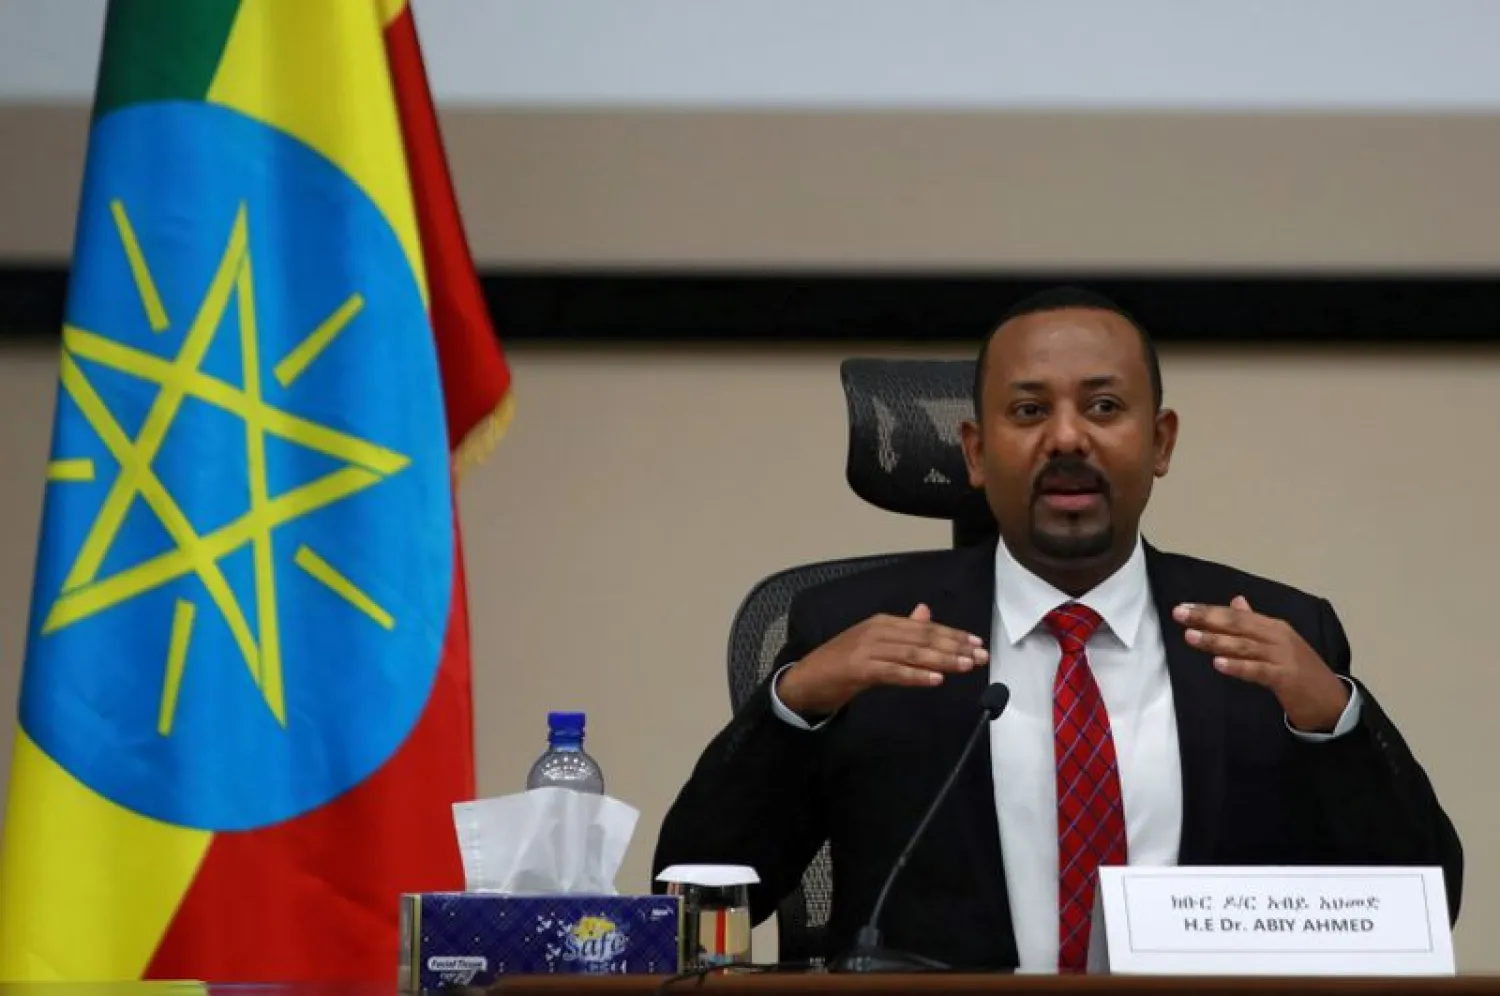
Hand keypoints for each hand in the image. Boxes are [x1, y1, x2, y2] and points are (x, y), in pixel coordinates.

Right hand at [776, 603, 987, 717]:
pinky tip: (935, 679)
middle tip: (981, 656)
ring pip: (912, 653)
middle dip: (954, 647)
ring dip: (942, 659)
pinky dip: (915, 675)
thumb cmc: (842, 662)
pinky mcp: (858, 668)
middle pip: (922, 638)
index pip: (925, 627)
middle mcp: (877, 630)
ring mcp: (867, 648)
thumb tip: (925, 612)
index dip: (952, 635)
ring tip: (965, 666)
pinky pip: (893, 671)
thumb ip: (902, 630)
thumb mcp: (874, 642)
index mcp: (883, 622)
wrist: (806, 679)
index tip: (977, 644)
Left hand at [1172, 596, 1349, 732]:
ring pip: (1244, 646)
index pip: (1236, 615)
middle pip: (1238, 625)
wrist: (1333, 702)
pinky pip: (1258, 671)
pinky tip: (1218, 663)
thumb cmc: (1300, 672)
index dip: (1209, 610)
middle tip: (1179, 614)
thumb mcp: (1278, 643)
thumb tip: (1236, 601)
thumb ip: (1255, 622)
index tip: (1182, 608)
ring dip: (1216, 640)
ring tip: (1191, 636)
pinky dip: (1238, 666)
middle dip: (1207, 618)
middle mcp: (1278, 637)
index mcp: (1273, 626)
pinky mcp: (1286, 678)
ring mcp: (1283, 657)